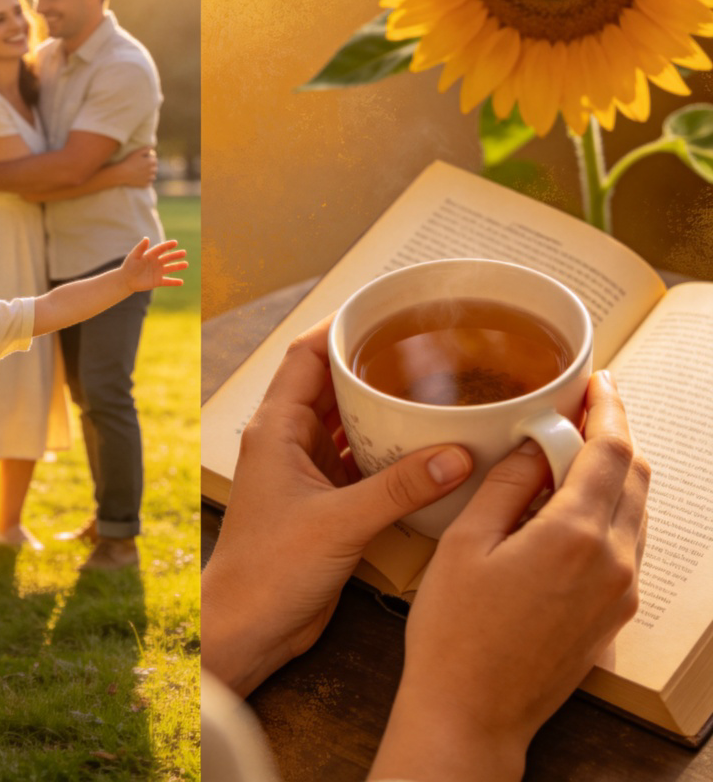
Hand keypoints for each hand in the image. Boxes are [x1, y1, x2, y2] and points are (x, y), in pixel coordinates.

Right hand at [113, 147, 157, 187]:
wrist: (122, 173)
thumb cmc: (129, 161)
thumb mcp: (137, 152)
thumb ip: (146, 149)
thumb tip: (152, 147)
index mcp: (151, 162)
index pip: (155, 160)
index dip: (150, 160)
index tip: (144, 160)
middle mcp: (152, 170)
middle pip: (155, 168)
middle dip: (150, 167)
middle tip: (142, 167)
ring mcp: (149, 178)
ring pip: (153, 176)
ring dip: (150, 175)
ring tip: (142, 173)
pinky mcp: (145, 185)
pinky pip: (149, 183)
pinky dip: (146, 182)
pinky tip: (141, 179)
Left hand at [120, 238, 187, 290]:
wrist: (126, 280)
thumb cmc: (129, 266)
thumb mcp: (134, 256)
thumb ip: (140, 248)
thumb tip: (147, 238)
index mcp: (151, 255)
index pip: (161, 249)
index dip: (168, 245)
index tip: (175, 243)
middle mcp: (156, 262)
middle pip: (168, 258)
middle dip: (176, 255)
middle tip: (184, 252)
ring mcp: (157, 272)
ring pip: (170, 268)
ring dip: (178, 266)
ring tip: (186, 264)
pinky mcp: (157, 281)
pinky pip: (167, 281)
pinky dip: (174, 282)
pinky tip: (181, 282)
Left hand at [201, 317, 473, 697]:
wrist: (247, 627)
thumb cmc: (267, 572)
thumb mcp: (340, 523)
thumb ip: (400, 488)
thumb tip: (456, 455)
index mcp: (276, 428)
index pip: (304, 355)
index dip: (338, 328)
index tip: (380, 311)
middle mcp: (288, 440)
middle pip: (330, 383)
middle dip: (370, 366)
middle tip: (420, 350)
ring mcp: (305, 469)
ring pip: (346, 422)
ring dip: (381, 409)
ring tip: (429, 391)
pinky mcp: (323, 499)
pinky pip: (358, 459)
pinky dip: (386, 450)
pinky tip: (421, 447)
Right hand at [371, 372, 649, 781]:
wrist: (472, 712)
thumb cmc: (456, 631)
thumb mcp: (466, 543)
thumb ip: (506, 485)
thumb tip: (534, 446)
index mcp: (575, 536)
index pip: (611, 451)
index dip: (608, 407)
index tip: (598, 381)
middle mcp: (613, 562)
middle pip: (636, 476)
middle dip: (615, 433)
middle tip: (583, 407)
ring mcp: (619, 593)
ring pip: (637, 510)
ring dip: (615, 471)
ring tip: (572, 450)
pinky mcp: (613, 616)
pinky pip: (628, 544)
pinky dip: (612, 509)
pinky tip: (572, 503)